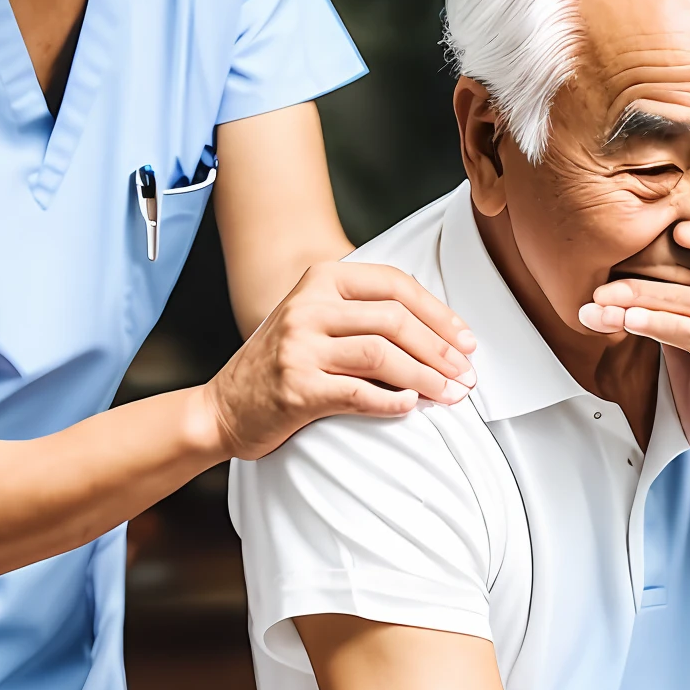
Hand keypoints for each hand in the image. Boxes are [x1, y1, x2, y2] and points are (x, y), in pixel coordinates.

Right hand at [203, 262, 476, 461]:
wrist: (223, 408)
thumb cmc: (283, 365)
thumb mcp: (315, 319)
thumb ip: (362, 312)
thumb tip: (440, 331)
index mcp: (320, 280)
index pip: (395, 285)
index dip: (438, 313)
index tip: (466, 340)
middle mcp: (308, 307)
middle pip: (394, 320)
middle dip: (440, 349)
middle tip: (466, 374)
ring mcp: (299, 348)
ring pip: (382, 355)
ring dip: (426, 377)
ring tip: (450, 395)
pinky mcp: (296, 389)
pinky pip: (359, 393)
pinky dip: (392, 402)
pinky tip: (412, 407)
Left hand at [580, 268, 689, 471]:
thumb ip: (670, 311)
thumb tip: (619, 290)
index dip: (649, 264)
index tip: (610, 267)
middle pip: (687, 282)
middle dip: (637, 284)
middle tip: (598, 290)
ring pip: (686, 303)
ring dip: (638, 303)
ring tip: (603, 304)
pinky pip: (689, 333)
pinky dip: (656, 325)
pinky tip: (630, 322)